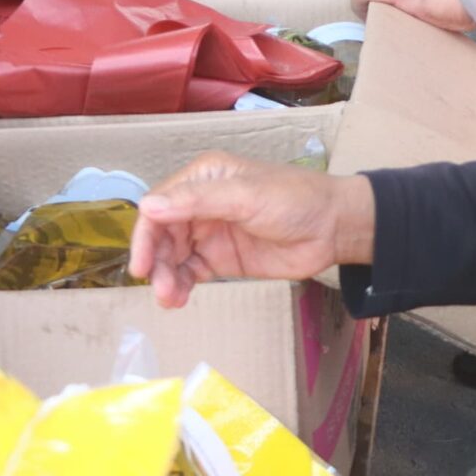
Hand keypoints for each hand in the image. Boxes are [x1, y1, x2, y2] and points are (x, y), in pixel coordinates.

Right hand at [129, 153, 376, 307]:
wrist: (333, 229)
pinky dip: (181, 285)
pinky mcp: (222, 259)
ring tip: (170, 299)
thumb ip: (197, 201)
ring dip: (166, 277)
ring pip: (173, 256)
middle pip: (162, 233)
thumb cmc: (294, 200)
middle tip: (160, 289)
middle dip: (157, 261)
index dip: (146, 233)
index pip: (160, 203)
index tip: (142, 263)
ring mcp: (210, 232)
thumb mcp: (245, 196)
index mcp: (204, 177)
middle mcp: (200, 203)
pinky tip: (179, 299)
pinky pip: (190, 272)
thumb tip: (148, 207)